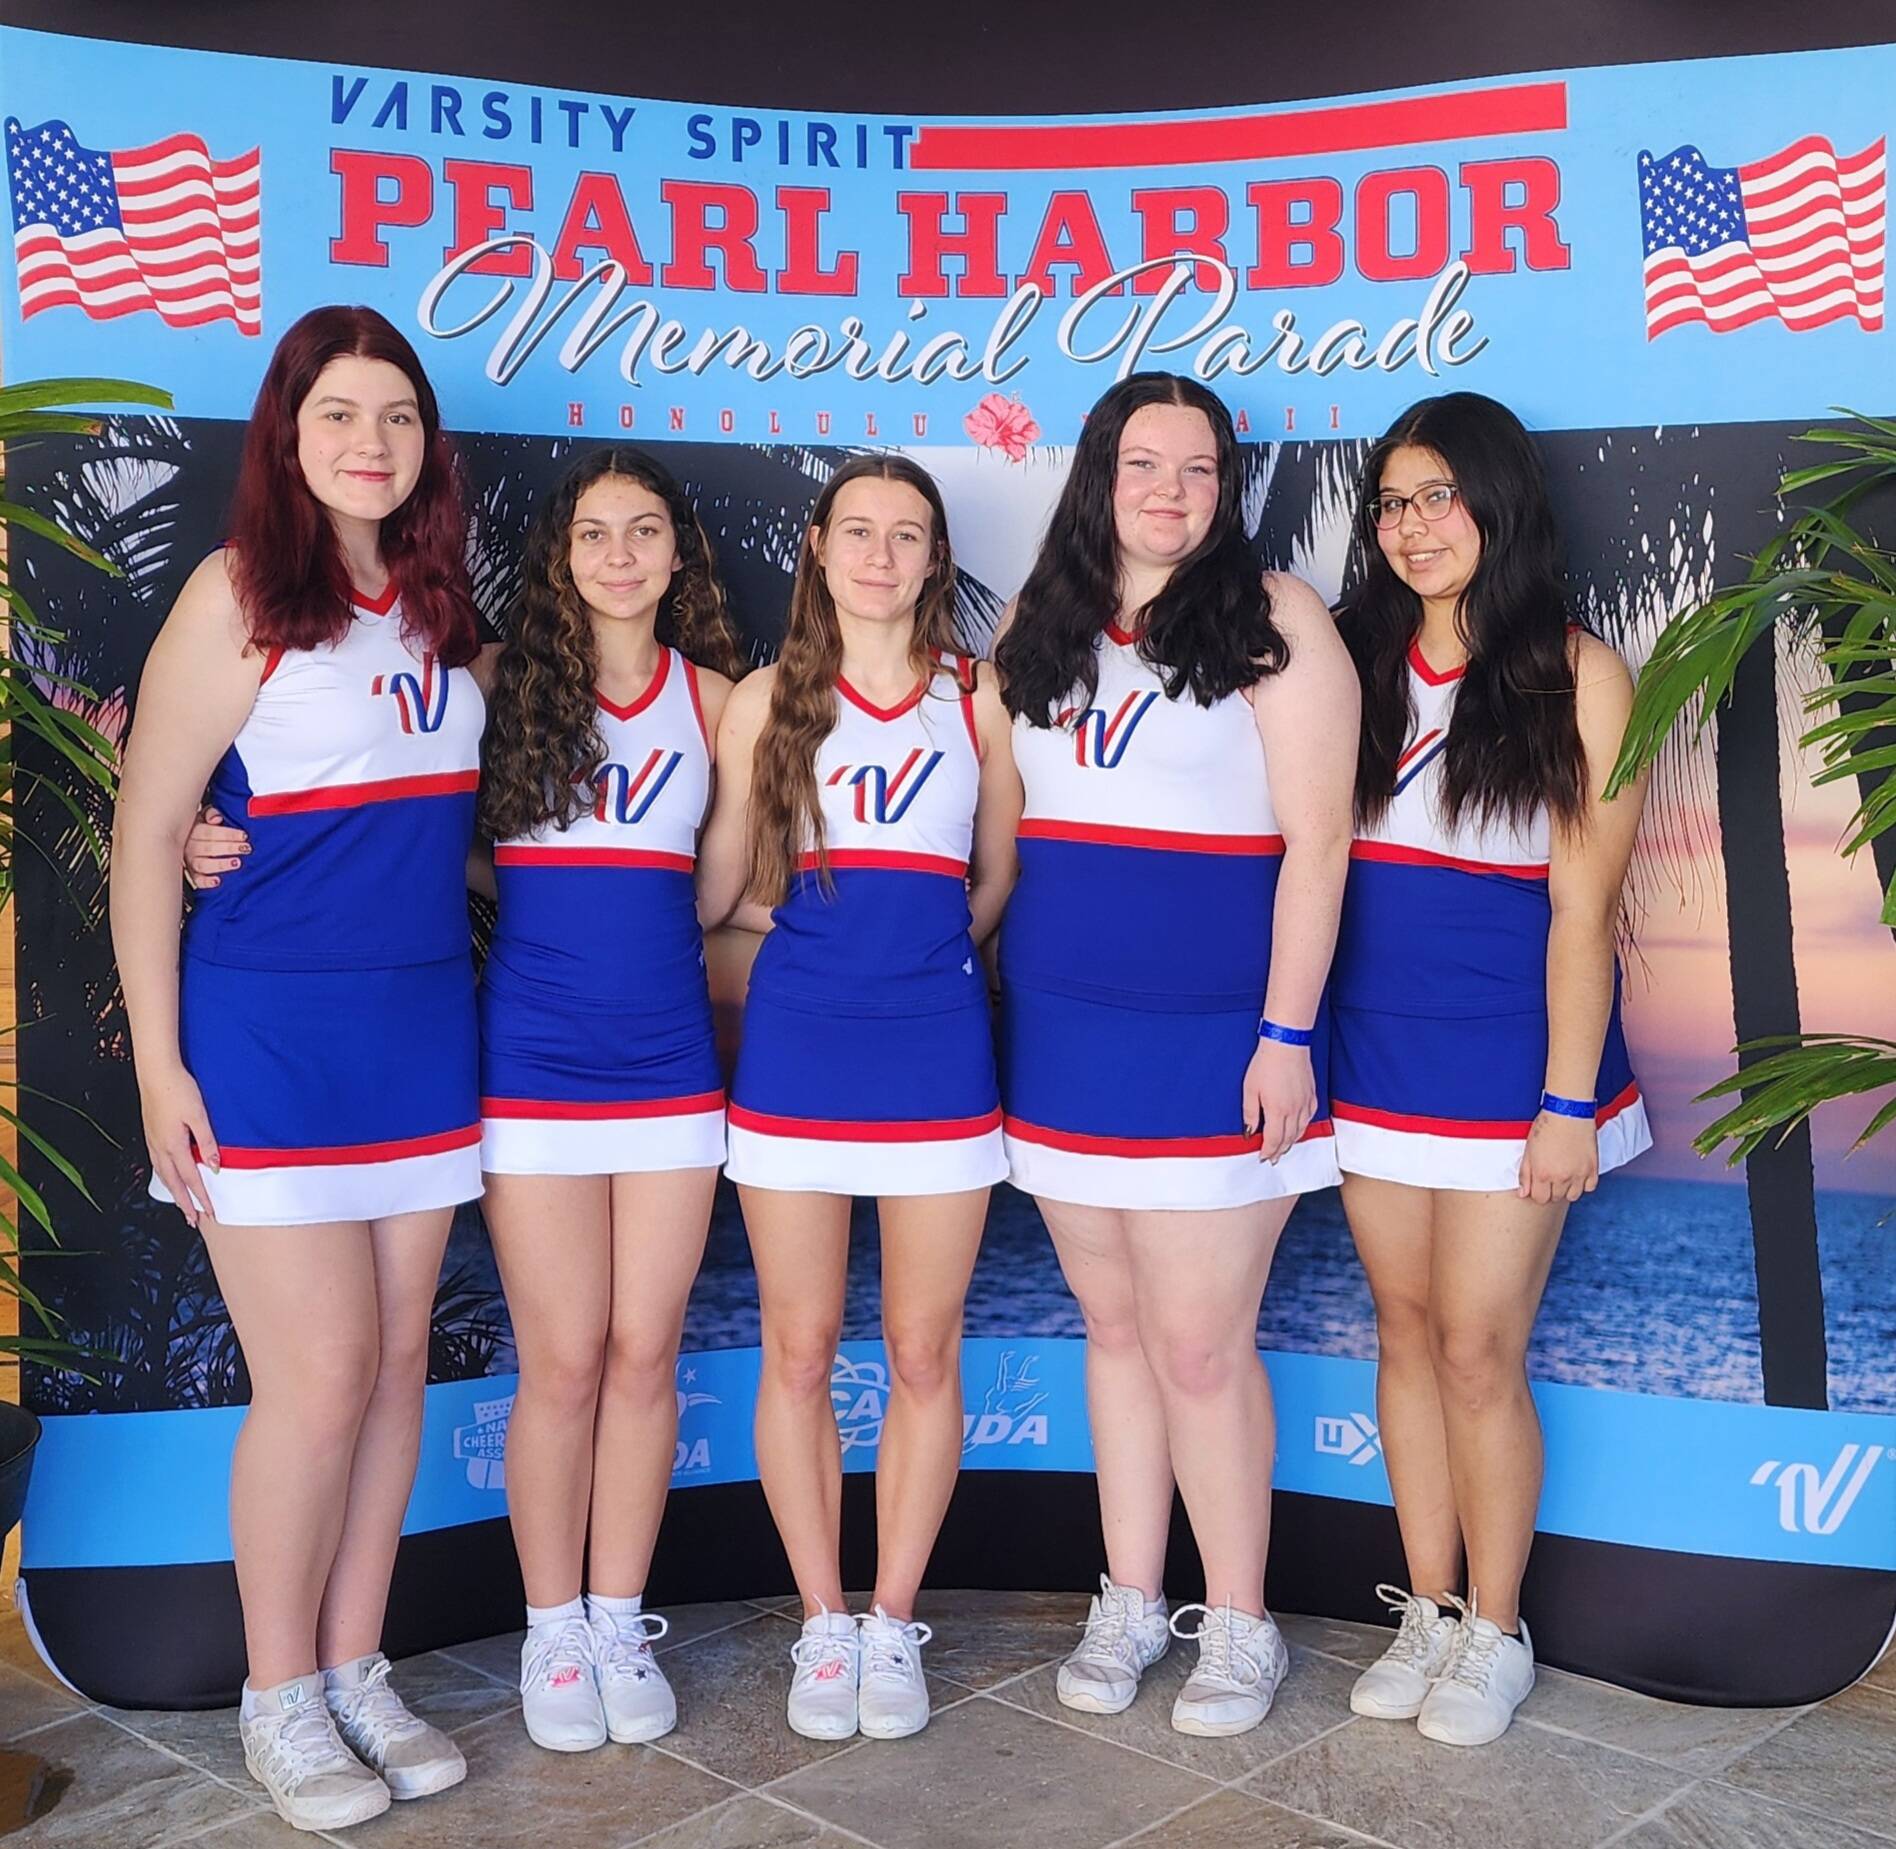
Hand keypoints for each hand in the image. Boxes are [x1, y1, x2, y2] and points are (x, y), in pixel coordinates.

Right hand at [140, 1065, 219, 1227]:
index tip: (210, 1213)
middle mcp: (160, 1148)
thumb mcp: (199, 1116)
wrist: (155, 1072)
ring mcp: (153, 1142)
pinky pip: (158, 1164)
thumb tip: (215, 1166)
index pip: (191, 1179)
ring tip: (182, 1204)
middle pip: (174, 1183)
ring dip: (174, 1191)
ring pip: (164, 1175)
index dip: (201, 1198)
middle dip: (184, 1203)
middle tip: (193, 1220)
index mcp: (173, 1146)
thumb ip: (207, 1143)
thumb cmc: (179, 1090)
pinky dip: (165, 1177)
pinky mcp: (151, 1134)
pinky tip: (169, 1177)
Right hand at [184, 806, 249, 889]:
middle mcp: (190, 847)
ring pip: (203, 864)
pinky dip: (206, 882)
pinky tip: (217, 882)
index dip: (227, 834)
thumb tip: (216, 818)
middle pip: (209, 848)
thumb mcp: (203, 815)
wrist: (180, 838)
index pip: (209, 832)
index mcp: (193, 831)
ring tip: (236, 863)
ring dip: (220, 864)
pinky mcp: (192, 874)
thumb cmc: (200, 826)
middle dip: (229, 848)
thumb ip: (210, 813)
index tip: (244, 836)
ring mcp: (190, 861)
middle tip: (246, 848)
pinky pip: (197, 880)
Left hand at [1242, 1039, 1315, 1163]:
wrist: (1286, 1044)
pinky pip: (1309, 1119)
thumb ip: (1250, 1114)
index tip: (1263, 1157)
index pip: (1274, 1140)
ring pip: (1300, 1131)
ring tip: (1284, 1148)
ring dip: (1291, 1142)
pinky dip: (1302, 1128)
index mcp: (1277, 1111)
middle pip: (1288, 1139)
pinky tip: (1297, 1129)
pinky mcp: (1312, 1095)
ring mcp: (1305, 1103)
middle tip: (1273, 1158)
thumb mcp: (1250, 1089)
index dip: (1268, 1151)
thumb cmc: (1265, 1064)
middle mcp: (1294, 1111)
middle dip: (1279, 1151)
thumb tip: (1249, 1132)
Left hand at [1517, 1111, 1598, 1203]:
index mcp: (1542, 1173)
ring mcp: (1579, 1174)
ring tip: (1564, 1176)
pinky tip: (1577, 1174)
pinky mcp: (1592, 1168)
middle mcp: (1561, 1177)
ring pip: (1573, 1196)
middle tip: (1551, 1176)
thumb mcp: (1528, 1150)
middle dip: (1551, 1190)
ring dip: (1567, 1189)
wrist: (1568, 1112)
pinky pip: (1590, 1187)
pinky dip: (1584, 1184)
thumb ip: (1525, 1174)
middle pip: (1556, 1198)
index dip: (1537, 1192)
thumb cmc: (1546, 1127)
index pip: (1540, 1199)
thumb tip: (1523, 1193)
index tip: (1539, 1184)